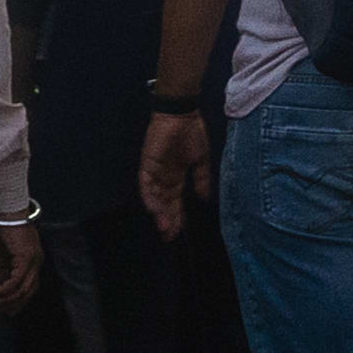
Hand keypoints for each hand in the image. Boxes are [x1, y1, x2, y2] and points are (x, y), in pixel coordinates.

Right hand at [0, 218, 41, 317]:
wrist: (4, 212)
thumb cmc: (1, 232)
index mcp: (33, 262)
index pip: (30, 289)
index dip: (18, 303)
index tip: (4, 314)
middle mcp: (37, 263)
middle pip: (28, 292)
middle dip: (10, 305)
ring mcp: (34, 260)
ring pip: (23, 290)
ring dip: (5, 300)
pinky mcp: (27, 257)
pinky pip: (17, 281)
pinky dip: (5, 290)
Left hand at [141, 110, 211, 230]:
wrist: (182, 115)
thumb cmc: (193, 134)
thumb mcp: (202, 159)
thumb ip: (202, 179)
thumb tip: (205, 199)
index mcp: (178, 177)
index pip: (176, 202)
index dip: (177, 217)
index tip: (179, 233)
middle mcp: (165, 178)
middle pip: (165, 204)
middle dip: (167, 220)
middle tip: (169, 237)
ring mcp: (155, 172)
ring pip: (155, 197)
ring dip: (159, 212)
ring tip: (164, 227)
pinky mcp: (147, 165)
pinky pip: (146, 185)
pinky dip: (150, 197)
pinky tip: (154, 209)